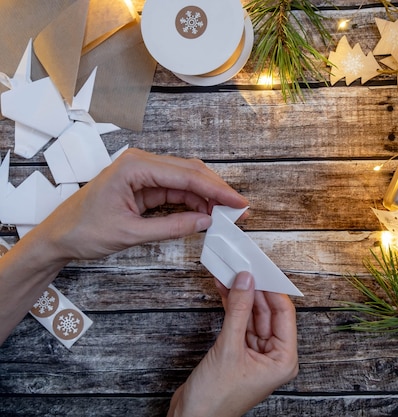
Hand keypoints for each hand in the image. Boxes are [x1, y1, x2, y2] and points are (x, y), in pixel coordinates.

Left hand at [32, 148, 247, 261]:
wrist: (57, 237)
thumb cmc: (82, 230)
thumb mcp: (130, 233)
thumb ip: (172, 227)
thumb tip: (205, 222)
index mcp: (134, 167)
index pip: (187, 175)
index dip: (217, 190)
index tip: (238, 202)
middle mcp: (141, 164)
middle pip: (191, 173)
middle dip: (217, 191)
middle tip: (239, 209)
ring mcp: (143, 174)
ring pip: (186, 181)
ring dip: (207, 198)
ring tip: (226, 215)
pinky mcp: (144, 186)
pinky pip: (176, 191)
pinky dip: (193, 203)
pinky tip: (206, 215)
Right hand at [168, 272, 298, 416]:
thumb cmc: (215, 399)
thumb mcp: (228, 348)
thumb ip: (238, 311)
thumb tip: (246, 281)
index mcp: (283, 360)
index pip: (284, 314)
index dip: (272, 290)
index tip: (261, 270)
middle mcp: (273, 356)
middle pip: (267, 313)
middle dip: (254, 290)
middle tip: (243, 267)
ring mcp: (256, 354)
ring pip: (251, 315)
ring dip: (240, 296)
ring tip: (231, 273)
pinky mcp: (239, 352)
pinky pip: (239, 323)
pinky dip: (231, 307)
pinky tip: (224, 289)